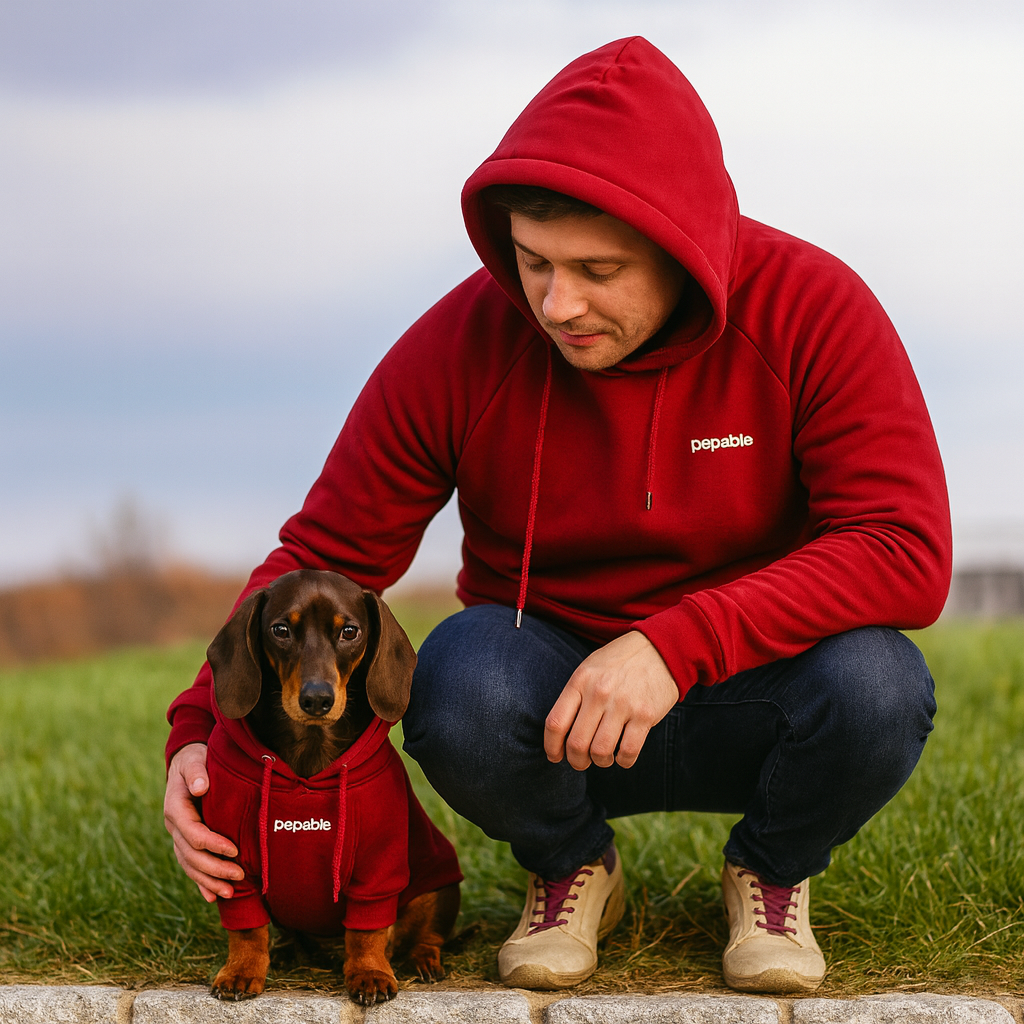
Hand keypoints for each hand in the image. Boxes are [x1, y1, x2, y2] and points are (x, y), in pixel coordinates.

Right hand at [164, 742, 243, 901]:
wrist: (187, 764)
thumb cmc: (195, 759)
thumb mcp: (194, 760)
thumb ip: (196, 772)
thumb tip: (201, 787)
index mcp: (175, 808)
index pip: (193, 832)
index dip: (212, 843)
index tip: (234, 849)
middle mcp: (174, 826)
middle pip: (191, 854)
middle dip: (215, 868)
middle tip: (240, 875)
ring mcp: (178, 836)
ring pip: (190, 864)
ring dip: (209, 880)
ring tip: (230, 893)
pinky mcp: (185, 842)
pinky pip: (190, 865)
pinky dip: (200, 882)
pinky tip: (213, 896)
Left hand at [544, 631, 678, 770]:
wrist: (660, 648)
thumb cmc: (619, 662)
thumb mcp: (590, 669)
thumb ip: (575, 697)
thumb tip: (561, 735)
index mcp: (580, 681)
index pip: (556, 723)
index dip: (551, 747)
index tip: (555, 756)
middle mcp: (598, 692)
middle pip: (576, 743)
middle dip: (576, 761)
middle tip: (581, 762)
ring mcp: (622, 704)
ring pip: (601, 751)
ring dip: (600, 762)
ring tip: (604, 757)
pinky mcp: (645, 714)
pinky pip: (628, 751)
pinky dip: (623, 761)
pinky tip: (622, 755)